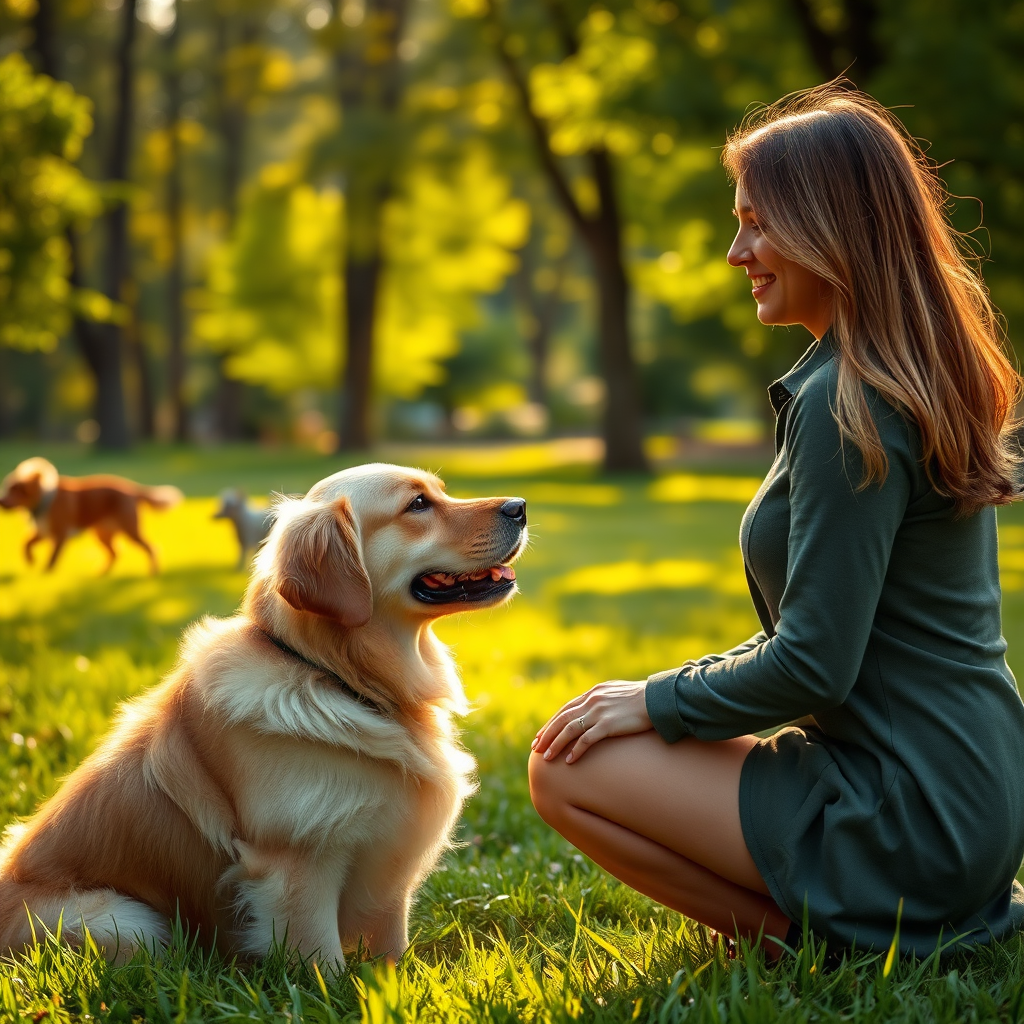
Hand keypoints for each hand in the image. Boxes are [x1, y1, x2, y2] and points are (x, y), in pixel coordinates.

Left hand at [531, 680, 652, 763]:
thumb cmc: (642, 698)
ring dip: (556, 744)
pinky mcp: (608, 725)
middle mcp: (592, 701)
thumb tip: (595, 707)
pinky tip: (569, 761)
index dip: (551, 723)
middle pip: (562, 719)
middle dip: (547, 735)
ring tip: (546, 759)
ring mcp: (599, 712)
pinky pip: (586, 740)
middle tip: (536, 748)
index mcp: (593, 693)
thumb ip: (603, 699)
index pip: (565, 709)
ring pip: (569, 730)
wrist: (658, 698)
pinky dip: (575, 751)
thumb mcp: (617, 693)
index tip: (541, 735)